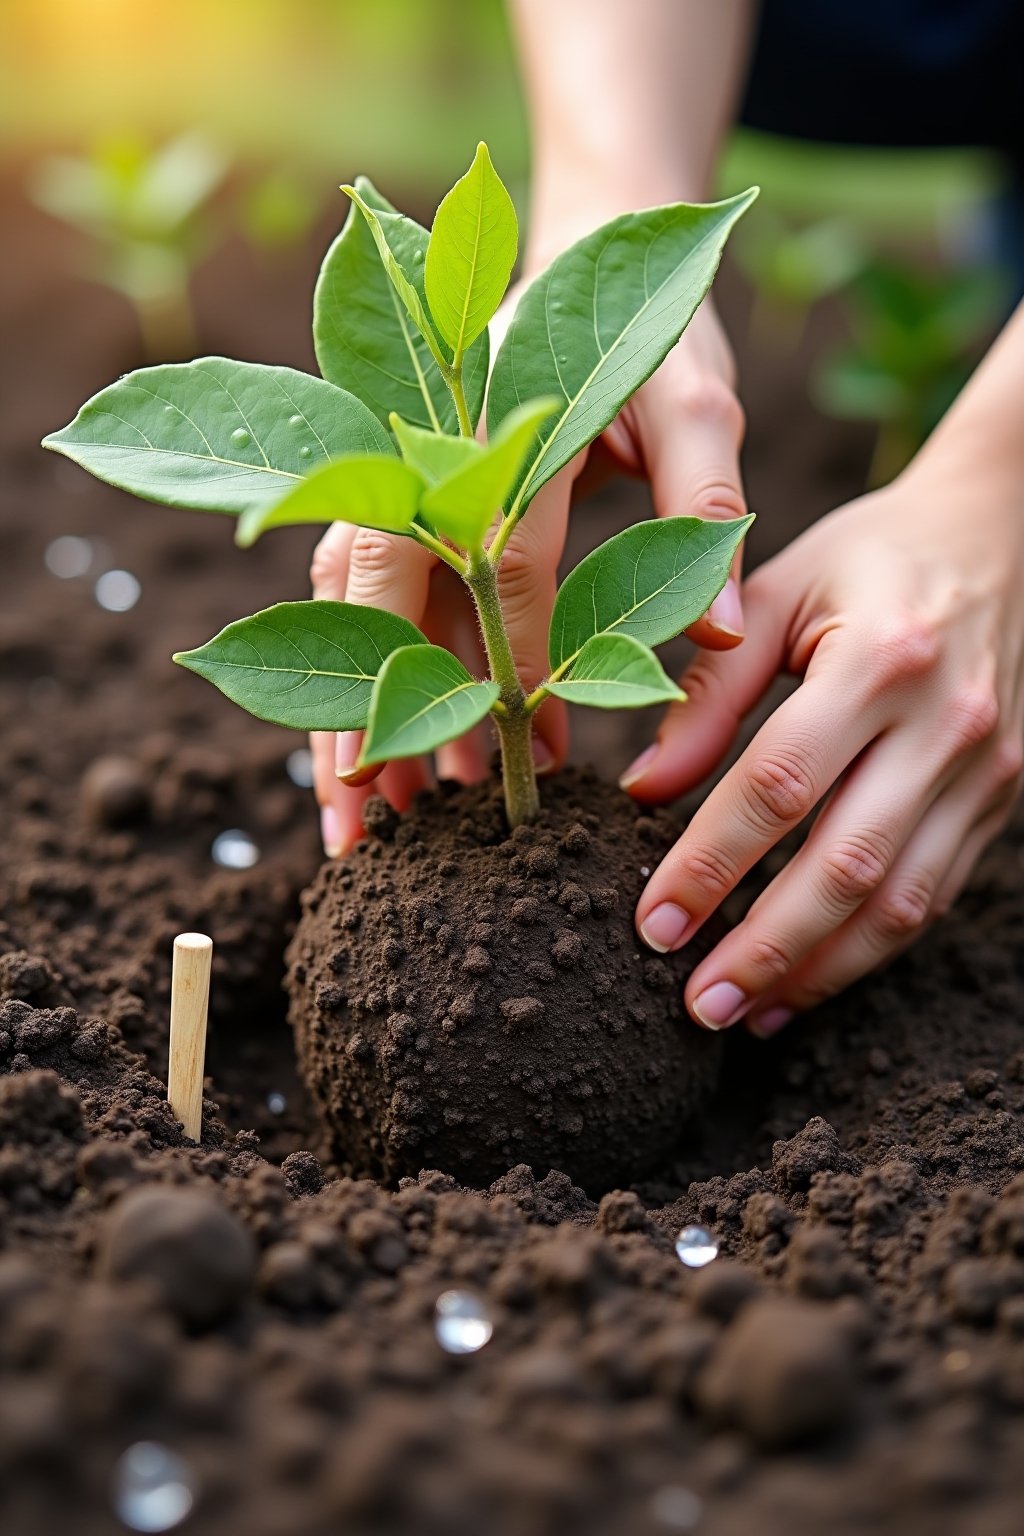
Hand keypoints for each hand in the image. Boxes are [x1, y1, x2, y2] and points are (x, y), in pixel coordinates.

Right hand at [311, 296, 748, 854]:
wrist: (590, 253)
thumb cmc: (650, 339)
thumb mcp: (697, 402)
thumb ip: (706, 501)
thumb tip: (716, 637)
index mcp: (504, 416)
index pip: (506, 560)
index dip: (520, 663)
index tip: (541, 756)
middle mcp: (420, 444)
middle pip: (378, 596)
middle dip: (372, 715)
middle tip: (381, 821)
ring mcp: (392, 474)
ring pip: (351, 610)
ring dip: (349, 714)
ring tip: (365, 820)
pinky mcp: (389, 504)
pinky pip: (361, 603)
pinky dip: (361, 681)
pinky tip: (381, 760)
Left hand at [630, 444, 1023, 1034]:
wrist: (996, 537)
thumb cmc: (866, 560)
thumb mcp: (779, 591)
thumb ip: (710, 691)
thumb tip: (643, 792)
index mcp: (881, 658)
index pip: (781, 784)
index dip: (711, 863)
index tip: (654, 924)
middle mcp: (946, 723)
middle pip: (846, 864)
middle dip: (765, 948)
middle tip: (695, 1005)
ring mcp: (985, 770)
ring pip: (899, 900)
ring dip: (817, 970)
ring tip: (742, 1014)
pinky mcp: (999, 798)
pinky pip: (932, 896)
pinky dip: (865, 952)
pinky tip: (803, 983)